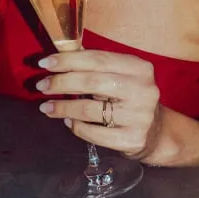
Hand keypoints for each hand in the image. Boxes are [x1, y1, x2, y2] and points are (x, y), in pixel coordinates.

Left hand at [35, 49, 160, 158]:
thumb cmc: (129, 99)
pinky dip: (76, 127)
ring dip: (62, 107)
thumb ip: (96, 67)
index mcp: (139, 68)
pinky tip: (68, 122)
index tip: (44, 63)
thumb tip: (58, 58)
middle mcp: (143, 90)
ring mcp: (140, 116)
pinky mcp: (133, 139)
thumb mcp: (120, 77)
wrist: (157, 133)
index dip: (67, 60)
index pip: (97, 59)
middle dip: (60, 83)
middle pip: (91, 82)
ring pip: (89, 109)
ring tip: (47, 107)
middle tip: (41, 85)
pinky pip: (94, 134)